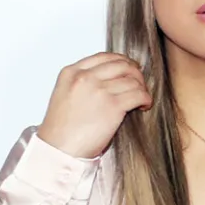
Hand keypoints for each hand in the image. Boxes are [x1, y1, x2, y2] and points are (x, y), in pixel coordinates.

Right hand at [37, 53, 151, 158]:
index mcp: (71, 72)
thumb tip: (111, 78)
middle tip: (139, 83)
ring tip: (141, 99)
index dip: (122, 61)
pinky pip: (139, 95)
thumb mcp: (65, 94)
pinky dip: (146, 99)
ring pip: (133, 80)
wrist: (58, 148)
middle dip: (135, 73)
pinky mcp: (112, 106)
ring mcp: (99, 90)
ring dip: (142, 89)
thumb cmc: (62, 128)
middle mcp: (85, 78)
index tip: (130, 68)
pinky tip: (143, 106)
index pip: (104, 56)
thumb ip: (83, 82)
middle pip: (122, 65)